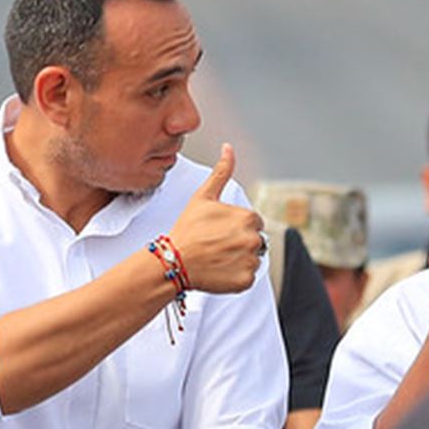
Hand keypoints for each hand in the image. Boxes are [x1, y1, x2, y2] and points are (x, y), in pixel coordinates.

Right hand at [169, 144, 265, 294]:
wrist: (173, 260)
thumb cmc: (187, 228)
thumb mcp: (204, 197)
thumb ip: (221, 172)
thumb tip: (228, 147)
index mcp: (248, 217)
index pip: (253, 222)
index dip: (235, 226)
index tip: (218, 230)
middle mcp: (254, 239)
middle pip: (254, 241)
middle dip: (238, 242)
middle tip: (216, 245)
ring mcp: (250, 261)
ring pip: (252, 259)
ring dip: (238, 259)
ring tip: (216, 257)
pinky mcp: (245, 281)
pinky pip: (247, 278)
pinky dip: (235, 276)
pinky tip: (218, 270)